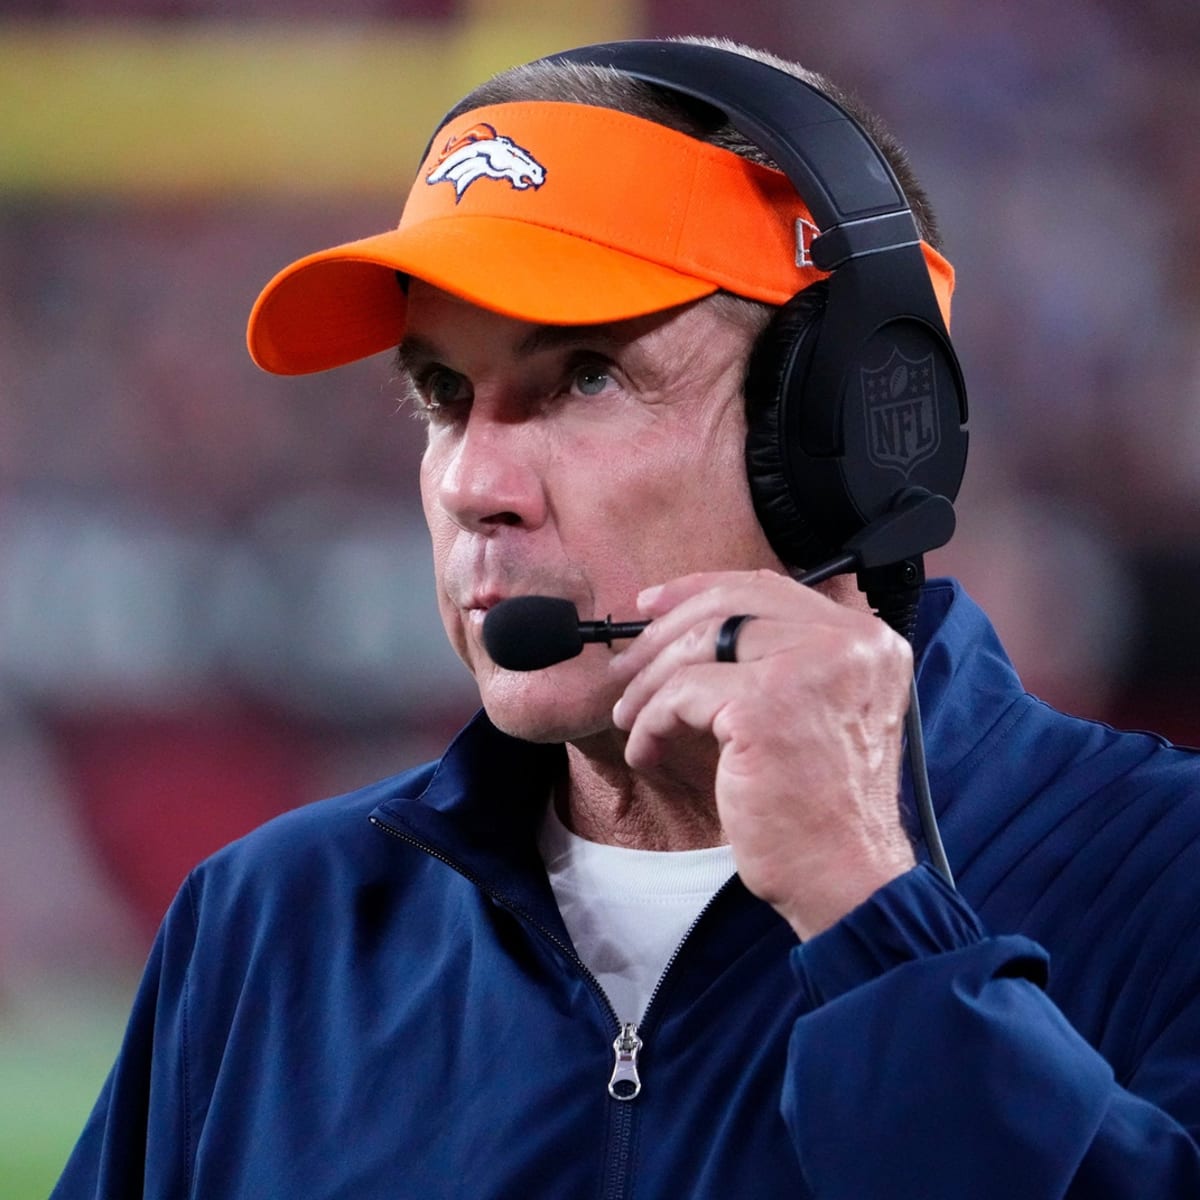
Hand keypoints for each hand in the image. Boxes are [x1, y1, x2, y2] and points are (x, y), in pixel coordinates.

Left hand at [610, 570, 915, 939]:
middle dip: (662, 632)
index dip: (699, 589)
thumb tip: (687, 626)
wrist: (845, 876)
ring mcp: (810, 668)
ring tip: (630, 717)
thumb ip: (779, 660)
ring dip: (649, 682)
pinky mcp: (767, 705)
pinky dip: (652, 721)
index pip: (768, 586)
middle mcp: (848, 642)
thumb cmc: (824, 807)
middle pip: (729, 602)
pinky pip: (681, 694)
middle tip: (625, 666)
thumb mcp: (818, 711)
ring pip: (700, 643)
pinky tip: (648, 751)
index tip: (653, 605)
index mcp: (866, 640)